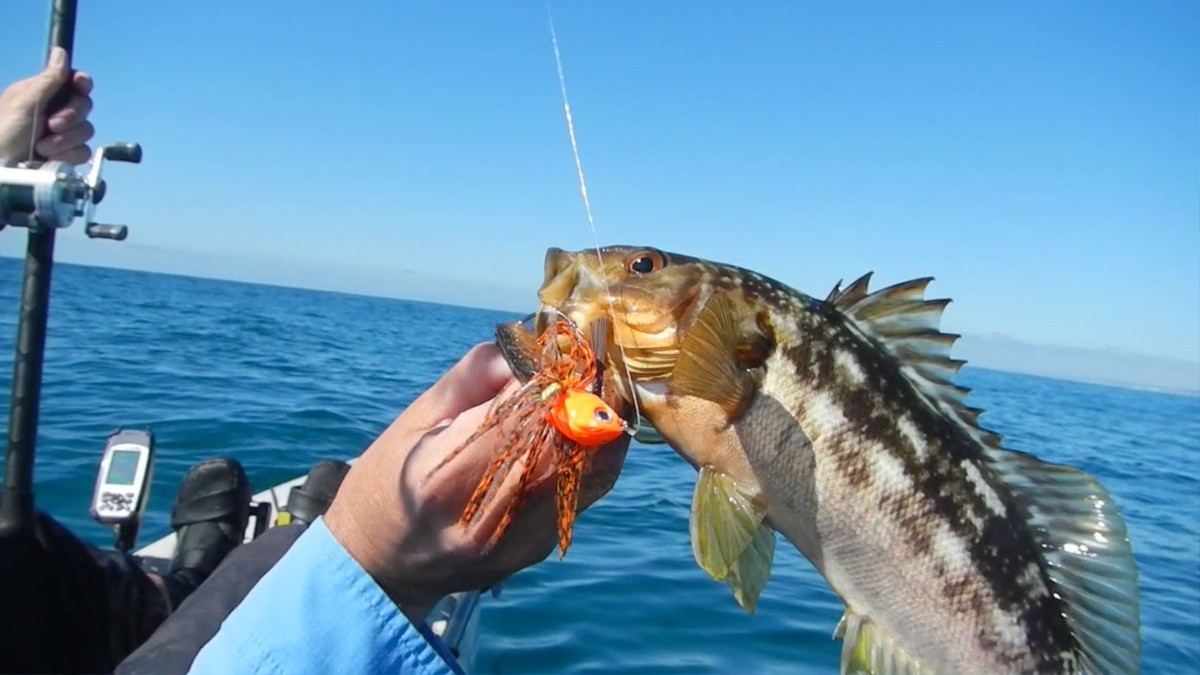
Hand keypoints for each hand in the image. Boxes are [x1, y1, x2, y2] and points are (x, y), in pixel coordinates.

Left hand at [0, 47, 94, 163]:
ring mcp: (62, 135)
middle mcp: (54, 111)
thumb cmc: (4, 131)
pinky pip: (83, 151)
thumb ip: (48, 79)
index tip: (80, 87)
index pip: (73, 81)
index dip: (81, 83)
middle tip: (51, 125)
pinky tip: (49, 158)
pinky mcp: (67, 156)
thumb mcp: (24, 102)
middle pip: (85, 105)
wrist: (2, 168)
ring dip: (65, 140)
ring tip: (43, 147)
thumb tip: (60, 52)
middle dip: (71, 116)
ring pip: (86, 130)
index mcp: (42, 93)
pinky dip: (67, 155)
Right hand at [323, 342, 629, 622]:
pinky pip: (589, 489)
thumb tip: (537, 347)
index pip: (523, 411)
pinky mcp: (540, 547)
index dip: (555, 372)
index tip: (569, 344)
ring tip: (601, 383)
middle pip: (567, 440)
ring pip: (593, 466)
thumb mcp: (416, 418)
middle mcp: (488, 514)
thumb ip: (477, 376)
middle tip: (598, 356)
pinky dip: (597, 450)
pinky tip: (592, 422)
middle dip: (589, 392)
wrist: (379, 564)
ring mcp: (519, 539)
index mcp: (445, 474)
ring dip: (603, 419)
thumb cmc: (388, 479)